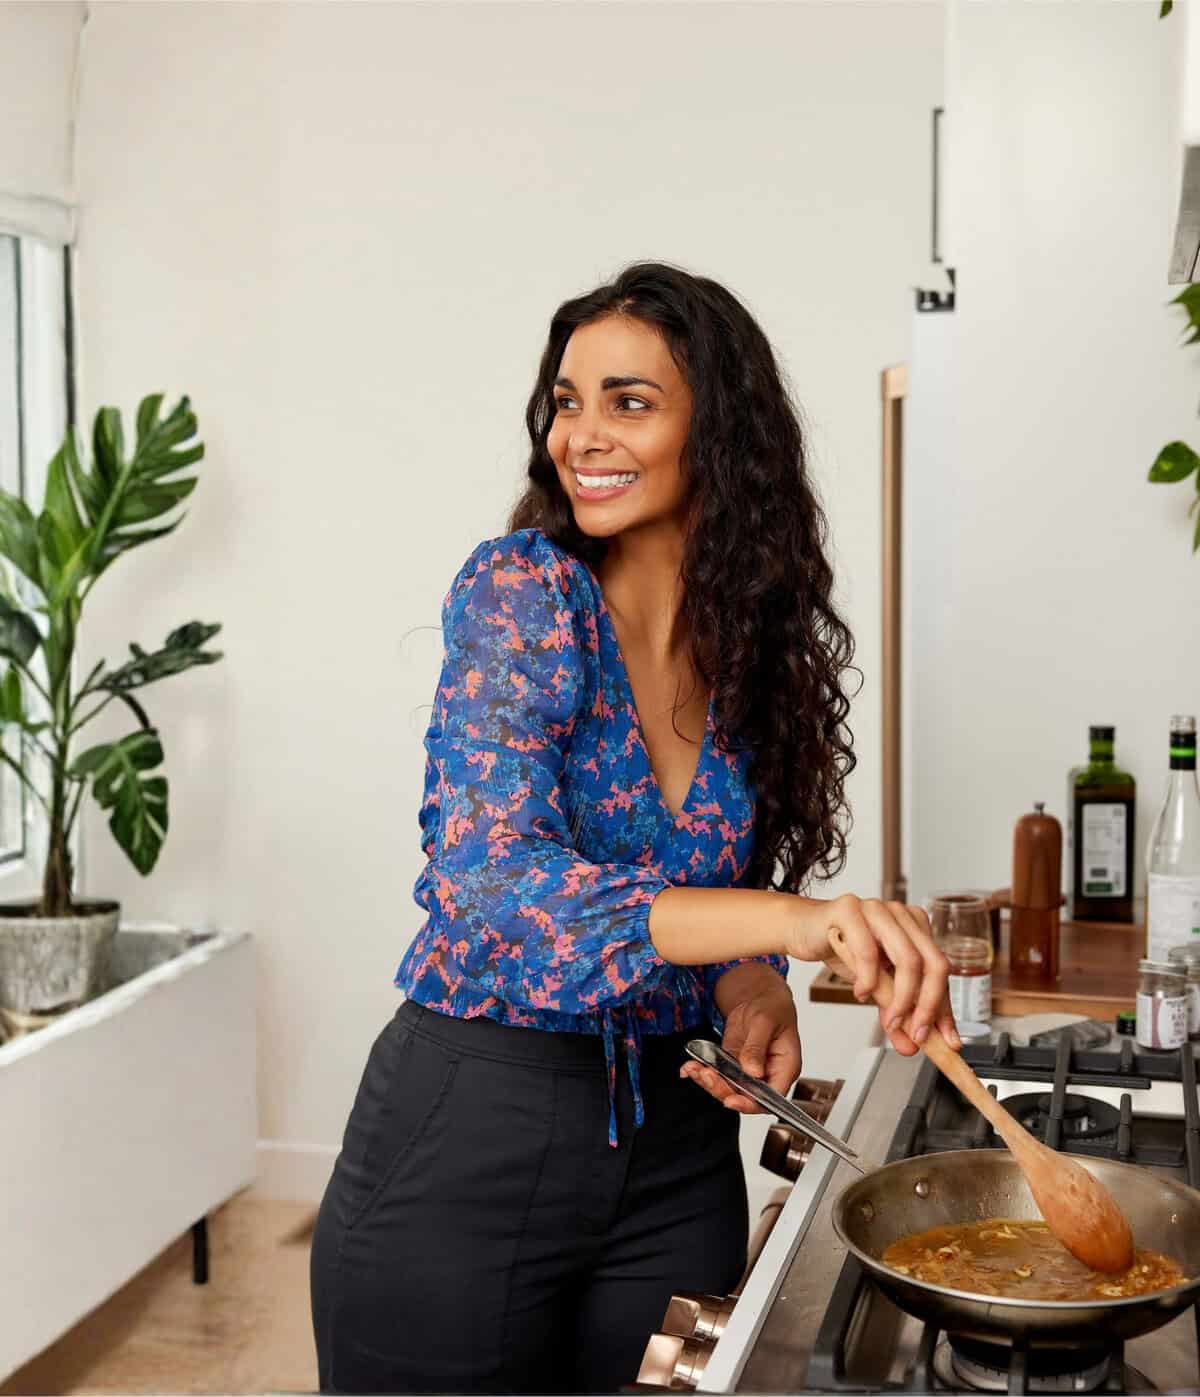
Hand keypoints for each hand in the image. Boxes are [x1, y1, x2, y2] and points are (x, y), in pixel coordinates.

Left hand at [680, 963, 800, 1112]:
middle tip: (706, 1075)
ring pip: (729, 1088)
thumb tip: (753, 1071)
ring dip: (709, 1082)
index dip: (751, 1103)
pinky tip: (691, 1066)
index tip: (731, 1100)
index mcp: (785, 1068)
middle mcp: (768, 1075)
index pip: (771, 1097)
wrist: (760, 996)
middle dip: (723, 1090)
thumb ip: (757, 1047)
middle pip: (746, 1096)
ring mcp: (749, 1072)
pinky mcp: (733, 1065)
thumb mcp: (765, 1022)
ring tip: (693, 1068)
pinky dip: (703, 1072)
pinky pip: (719, 1075)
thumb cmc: (772, 1007)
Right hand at [786, 894, 959, 1054]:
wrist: (803, 929)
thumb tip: (911, 1044)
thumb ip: (894, 1011)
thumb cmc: (842, 949)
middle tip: (917, 1033)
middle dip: (928, 1006)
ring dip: (901, 999)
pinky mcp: (849, 909)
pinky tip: (861, 993)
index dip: (945, 1008)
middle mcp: (901, 913)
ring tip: (890, 1020)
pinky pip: (868, 951)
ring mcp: (877, 908)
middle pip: (933, 963)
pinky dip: (868, 980)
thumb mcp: (874, 985)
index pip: (940, 969)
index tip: (947, 1040)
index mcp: (915, 926)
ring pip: (907, 958)